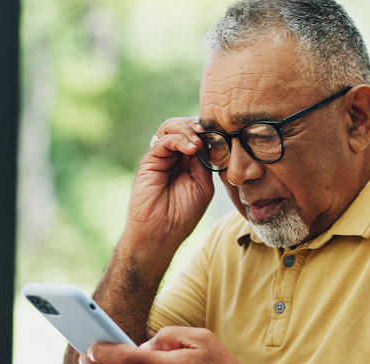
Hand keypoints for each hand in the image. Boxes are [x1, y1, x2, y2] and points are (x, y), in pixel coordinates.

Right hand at [125, 117, 214, 248]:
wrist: (162, 232)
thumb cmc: (183, 213)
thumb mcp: (203, 183)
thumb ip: (204, 161)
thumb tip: (208, 138)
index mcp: (187, 161)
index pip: (196, 134)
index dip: (207, 130)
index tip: (220, 132)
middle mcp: (172, 156)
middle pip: (182, 126)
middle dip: (197, 125)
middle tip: (207, 131)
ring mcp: (160, 157)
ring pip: (171, 128)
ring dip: (188, 129)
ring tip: (198, 141)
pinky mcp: (149, 161)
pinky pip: (163, 140)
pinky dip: (179, 139)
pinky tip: (191, 148)